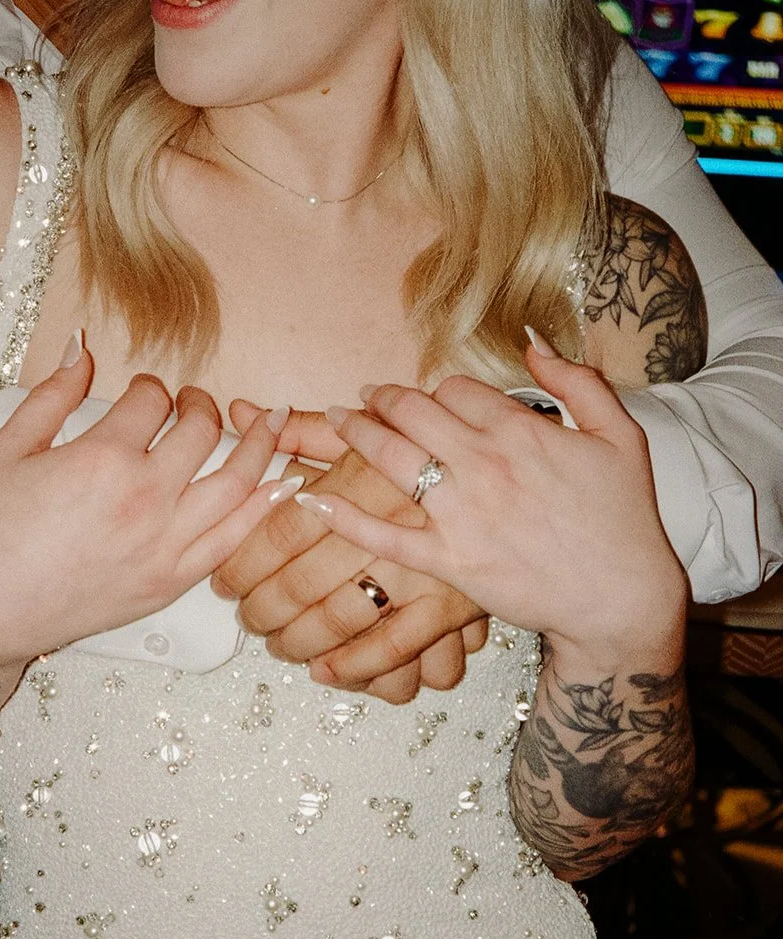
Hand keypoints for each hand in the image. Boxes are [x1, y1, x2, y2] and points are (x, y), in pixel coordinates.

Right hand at [0, 352, 288, 678]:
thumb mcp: (8, 447)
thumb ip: (52, 393)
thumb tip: (83, 347)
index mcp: (103, 458)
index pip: (151, 400)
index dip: (150, 387)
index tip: (143, 394)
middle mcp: (144, 497)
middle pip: (200, 430)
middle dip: (201, 405)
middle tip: (194, 403)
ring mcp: (166, 542)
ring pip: (237, 481)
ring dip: (260, 442)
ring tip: (272, 421)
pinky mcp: (174, 578)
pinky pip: (236, 538)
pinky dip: (265, 506)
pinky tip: (284, 481)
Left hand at [213, 439, 486, 701]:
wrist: (527, 481)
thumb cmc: (435, 456)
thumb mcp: (372, 433)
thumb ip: (305, 430)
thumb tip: (242, 412)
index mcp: (362, 478)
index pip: (280, 532)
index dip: (243, 564)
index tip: (225, 581)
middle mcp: (388, 524)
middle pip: (301, 582)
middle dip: (263, 610)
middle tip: (250, 619)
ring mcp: (421, 568)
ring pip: (340, 620)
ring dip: (300, 641)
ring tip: (282, 644)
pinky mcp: (452, 604)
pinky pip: (396, 648)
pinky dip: (356, 666)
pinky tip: (327, 670)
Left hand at [296, 340, 687, 676]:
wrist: (622, 597)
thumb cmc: (626, 519)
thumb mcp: (622, 435)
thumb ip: (579, 380)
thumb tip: (535, 341)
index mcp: (521, 431)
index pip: (456, 390)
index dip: (439, 391)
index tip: (432, 400)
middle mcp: (484, 464)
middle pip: (413, 413)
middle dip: (385, 399)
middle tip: (368, 398)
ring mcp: (462, 514)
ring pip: (391, 458)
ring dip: (356, 432)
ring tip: (338, 419)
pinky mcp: (449, 561)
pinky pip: (385, 535)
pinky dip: (344, 517)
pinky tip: (312, 500)